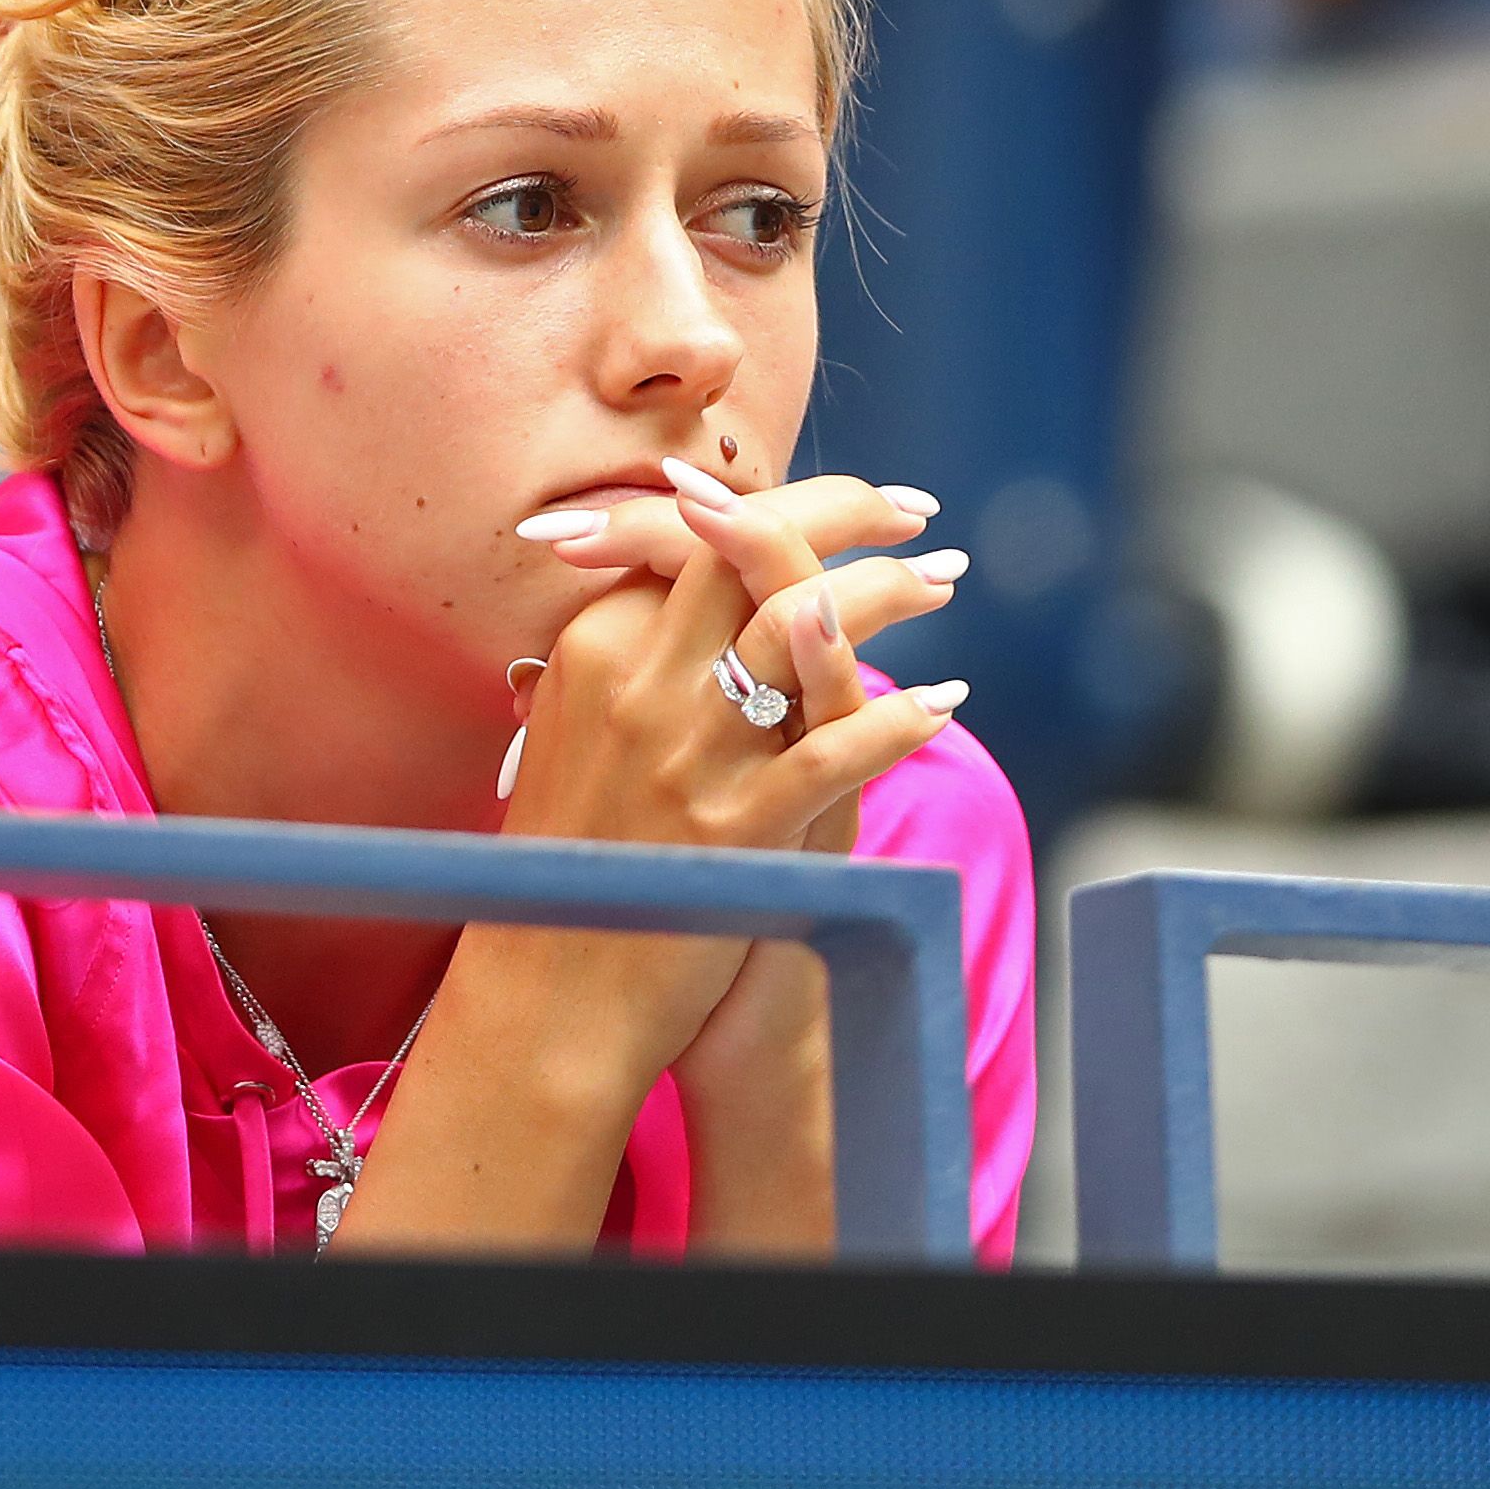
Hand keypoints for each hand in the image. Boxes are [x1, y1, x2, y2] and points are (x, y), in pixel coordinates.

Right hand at [501, 459, 966, 856]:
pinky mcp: (735, 827)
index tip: (842, 500)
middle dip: (845, 512)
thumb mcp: (574, 733)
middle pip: (753, 551)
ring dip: (888, 591)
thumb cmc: (571, 860)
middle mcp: (637, 683)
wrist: (545, 988)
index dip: (781, 503)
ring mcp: (687, 753)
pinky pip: (837, 749)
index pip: (696, 535)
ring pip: (803, 625)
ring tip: (940, 583)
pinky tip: (944, 701)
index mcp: (594, 646)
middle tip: (912, 511)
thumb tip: (686, 590)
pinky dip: (900, 717)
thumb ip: (627, 659)